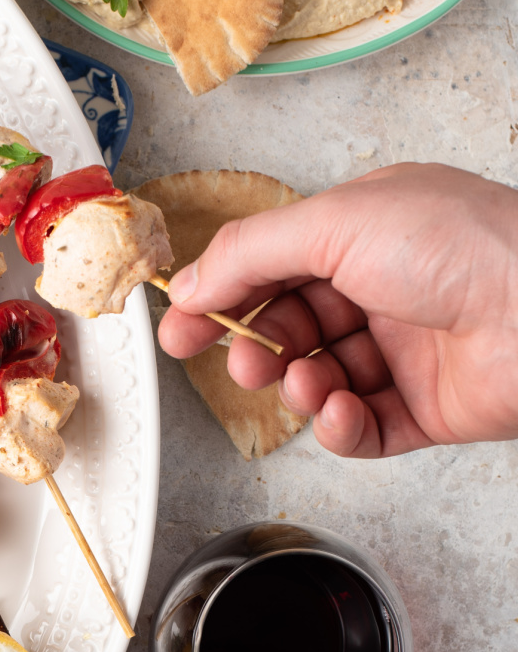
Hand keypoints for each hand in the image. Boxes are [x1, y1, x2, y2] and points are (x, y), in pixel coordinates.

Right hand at [157, 163, 517, 457]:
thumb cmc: (469, 246)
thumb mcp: (337, 222)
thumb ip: (251, 253)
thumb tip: (193, 281)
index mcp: (367, 230)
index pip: (274, 265)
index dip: (224, 296)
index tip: (182, 327)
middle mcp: (387, 287)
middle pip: (291, 326)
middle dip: (258, 348)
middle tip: (243, 362)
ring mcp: (408, 350)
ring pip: (320, 381)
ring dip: (300, 387)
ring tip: (304, 383)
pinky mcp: (427, 408)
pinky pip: (362, 429)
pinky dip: (341, 427)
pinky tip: (341, 412)